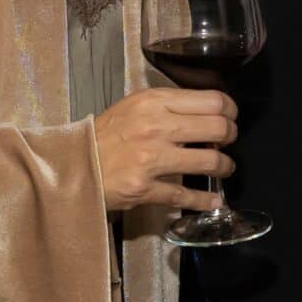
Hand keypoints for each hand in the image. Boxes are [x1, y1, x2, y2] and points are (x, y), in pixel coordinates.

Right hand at [95, 88, 237, 211]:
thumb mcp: (134, 106)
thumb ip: (168, 106)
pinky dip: (205, 200)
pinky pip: (186, 195)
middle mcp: (156, 127)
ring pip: (209, 161)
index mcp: (154, 102)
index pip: (212, 100)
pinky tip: (214, 201)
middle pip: (217, 128)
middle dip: (230, 136)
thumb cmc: (105, 134)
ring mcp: (152, 159)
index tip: (230, 117)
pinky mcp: (145, 188)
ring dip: (224, 166)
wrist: (72, 165)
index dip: (229, 110)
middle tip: (227, 141)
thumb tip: (206, 111)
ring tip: (224, 168)